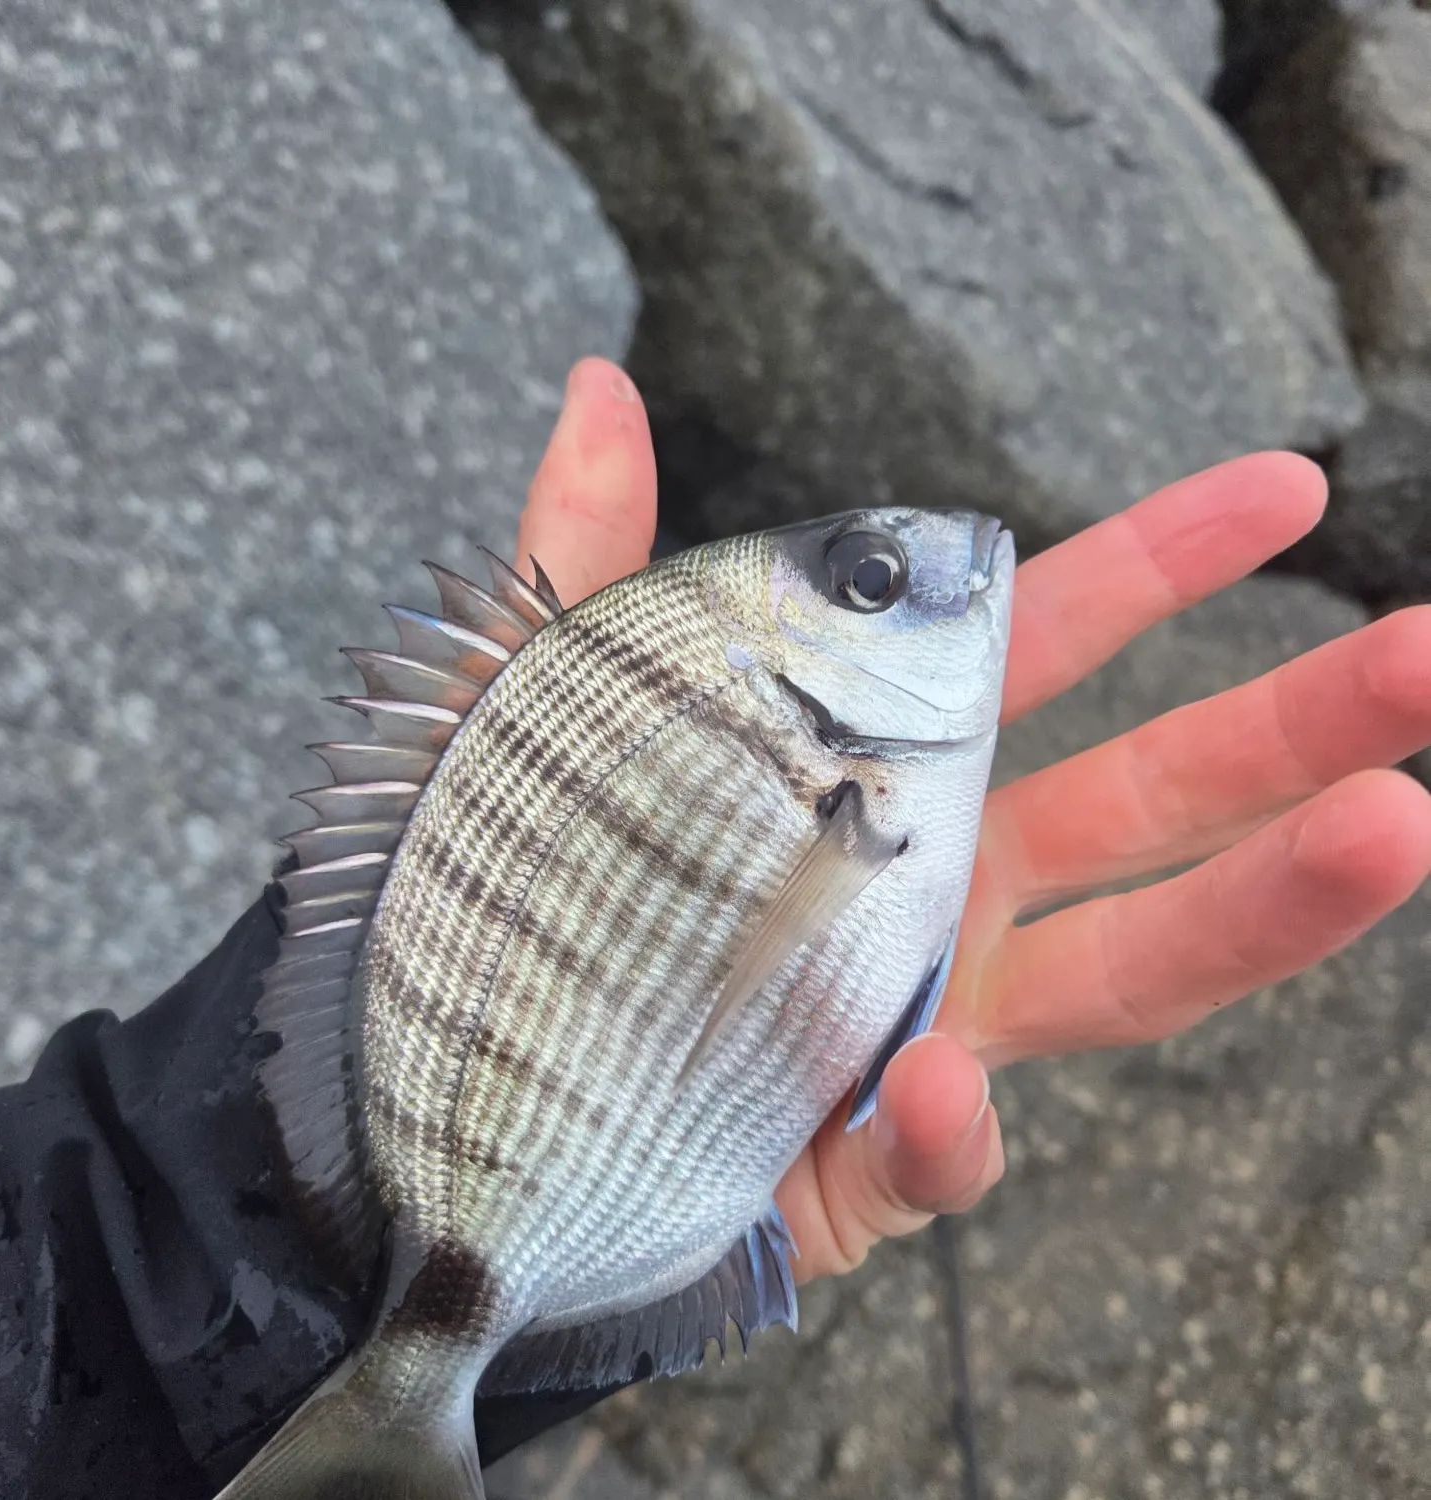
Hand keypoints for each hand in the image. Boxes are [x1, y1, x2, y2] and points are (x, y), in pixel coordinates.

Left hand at [515, 358, 1430, 1281]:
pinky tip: (945, 1084)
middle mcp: (938, 891)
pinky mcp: (866, 1162)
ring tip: (1395, 828)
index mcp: (886, 772)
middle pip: (1146, 802)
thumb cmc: (524, 897)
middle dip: (1291, 727)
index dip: (1161, 567)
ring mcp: (925, 1025)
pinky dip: (952, 1125)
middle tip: (1430, 655)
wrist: (463, 1100)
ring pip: (1126, 970)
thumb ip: (589, 569)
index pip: (1043, 651)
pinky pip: (937, 1148)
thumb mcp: (540, 716)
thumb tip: (599, 384)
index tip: (1284, 485)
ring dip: (1259, 910)